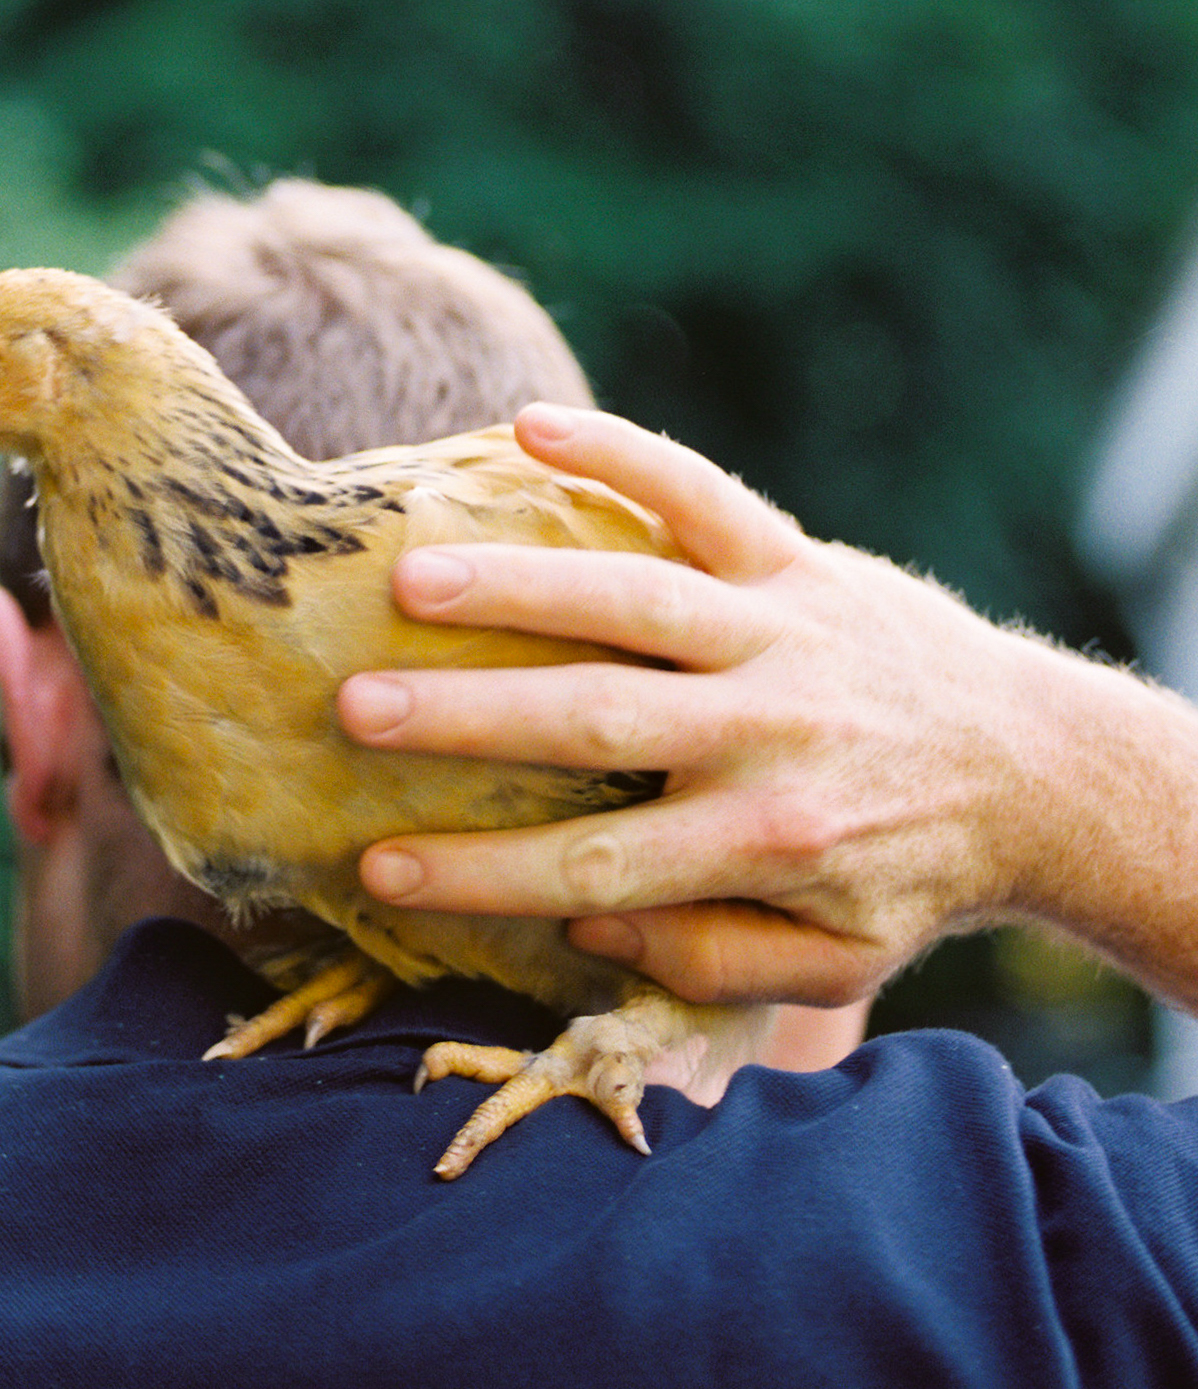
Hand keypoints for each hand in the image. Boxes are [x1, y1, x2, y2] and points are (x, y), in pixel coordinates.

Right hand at [336, 405, 1197, 1011]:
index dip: (476, 872)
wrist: (1036, 769)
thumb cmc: (902, 875)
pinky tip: (526, 425)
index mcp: (765, 840)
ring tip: (410, 576)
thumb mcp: (826, 963)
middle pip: (594, 721)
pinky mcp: (798, 559)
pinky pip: (700, 492)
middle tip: (352, 705)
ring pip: (632, 598)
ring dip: (517, 584)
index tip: (376, 864)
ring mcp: (781, 632)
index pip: (592, 864)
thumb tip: (584, 923)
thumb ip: (707, 962)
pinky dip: (618, 450)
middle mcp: (768, 731)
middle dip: (467, 717)